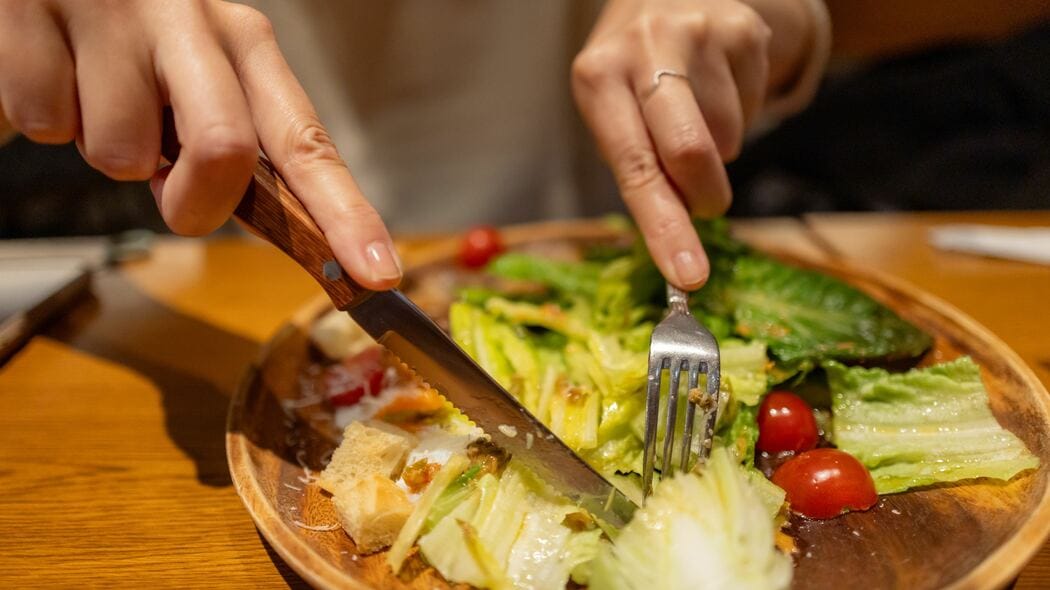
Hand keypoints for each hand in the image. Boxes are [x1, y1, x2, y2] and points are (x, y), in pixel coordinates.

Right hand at [0, 0, 400, 289]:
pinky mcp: (33, 13)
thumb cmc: (135, 39)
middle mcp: (192, 21)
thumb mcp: (201, 75)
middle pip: (224, 152)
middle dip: (194, 202)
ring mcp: (114, 15)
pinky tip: (56, 71)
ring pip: (117, 152)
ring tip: (97, 93)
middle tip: (170, 188)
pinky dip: (45, 117)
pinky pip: (42, 120)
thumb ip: (235, 143)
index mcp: (246, 43)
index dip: (346, 217)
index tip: (377, 273)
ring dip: (105, 148)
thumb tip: (286, 230)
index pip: (309, 145)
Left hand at [573, 0, 812, 288]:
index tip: (689, 276)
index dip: (665, 229)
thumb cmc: (630, 74)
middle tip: (706, 203)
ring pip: (728, 137)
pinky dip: (739, 115)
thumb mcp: (611, 111)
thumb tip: (681, 239)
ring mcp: (698, 34)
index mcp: (597, 78)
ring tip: (694, 112)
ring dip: (717, 149)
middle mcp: (644, 49)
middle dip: (706, 197)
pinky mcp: (743, 29)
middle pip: (691, 152)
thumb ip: (640, 168)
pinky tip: (717, 87)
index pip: (635, 169)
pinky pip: (755, 107)